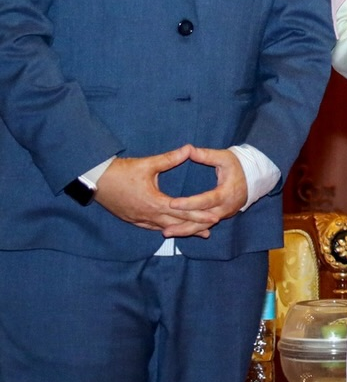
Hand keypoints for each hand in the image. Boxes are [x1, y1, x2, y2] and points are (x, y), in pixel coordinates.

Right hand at [93, 146, 219, 237]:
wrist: (96, 181)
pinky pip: (150, 227)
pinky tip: (169, 229)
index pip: (182, 211)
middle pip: (175, 224)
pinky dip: (163, 228)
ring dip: (179, 230)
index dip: (200, 214)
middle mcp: (147, 215)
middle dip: (194, 227)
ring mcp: (138, 219)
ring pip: (163, 227)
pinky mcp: (131, 219)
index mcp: (154, 202)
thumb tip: (189, 148)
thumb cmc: (121, 171)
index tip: (215, 217)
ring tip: (196, 233)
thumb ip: (170, 159)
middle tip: (210, 230)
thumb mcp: (147, 164)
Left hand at [166, 147, 248, 233]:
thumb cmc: (237, 166)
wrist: (253, 179)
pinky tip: (177, 232)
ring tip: (167, 232)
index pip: (206, 201)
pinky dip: (191, 229)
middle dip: (184, 225)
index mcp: (226, 193)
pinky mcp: (220, 217)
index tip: (172, 203)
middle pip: (203, 220)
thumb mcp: (225, 158)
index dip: (189, 203)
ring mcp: (223, 214)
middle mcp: (224, 208)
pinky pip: (204, 225)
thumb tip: (188, 149)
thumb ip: (207, 155)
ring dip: (185, 231)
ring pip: (202, 226)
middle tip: (165, 230)